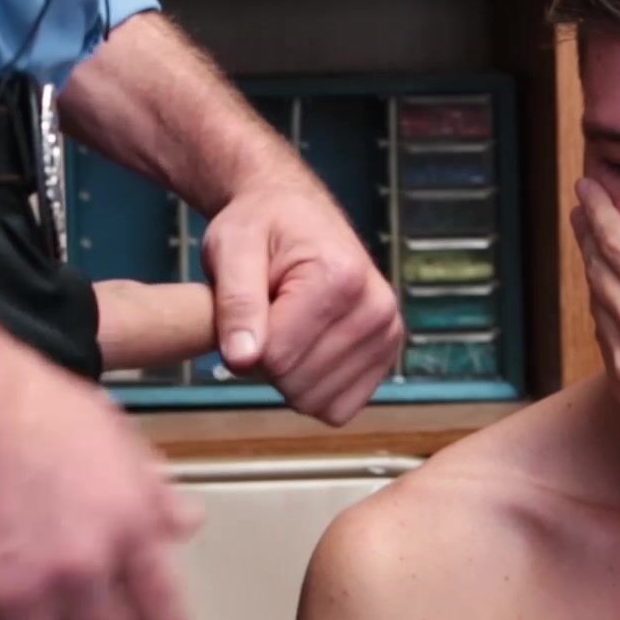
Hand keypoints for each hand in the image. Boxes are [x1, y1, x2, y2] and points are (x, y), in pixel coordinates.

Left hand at [202, 176, 402, 424]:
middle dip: (267, 362)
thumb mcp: (231, 248)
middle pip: (297, 384)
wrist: (295, 212)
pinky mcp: (388, 354)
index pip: (277, 357)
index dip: (244, 346)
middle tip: (265, 317)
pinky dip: (314, 389)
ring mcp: (388, 334)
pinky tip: (306, 349)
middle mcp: (377, 308)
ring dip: (289, 376)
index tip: (244, 313)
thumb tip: (242, 359)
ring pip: (317, 401)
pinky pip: (339, 407)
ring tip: (286, 327)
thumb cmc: (261, 225)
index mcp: (341, 277)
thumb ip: (235, 303)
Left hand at [572, 176, 619, 490]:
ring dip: (593, 270)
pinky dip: (603, 310)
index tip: (585, 187)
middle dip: (589, 234)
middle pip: (600, 269)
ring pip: (598, 303)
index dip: (599, 213)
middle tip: (582, 207)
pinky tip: (610, 300)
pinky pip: (604, 338)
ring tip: (593, 246)